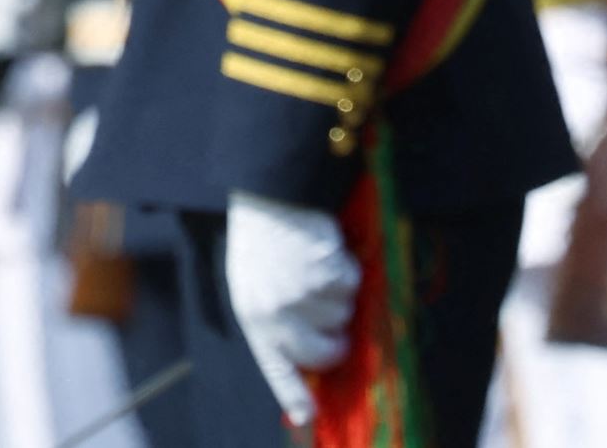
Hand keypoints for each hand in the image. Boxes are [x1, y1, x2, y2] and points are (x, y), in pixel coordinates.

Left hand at [226, 190, 357, 429]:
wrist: (268, 192)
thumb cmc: (262, 239)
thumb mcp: (254, 283)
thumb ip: (275, 318)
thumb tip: (306, 355)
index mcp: (252, 316)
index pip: (275, 368)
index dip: (293, 393)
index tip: (307, 414)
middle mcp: (275, 313)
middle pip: (325, 353)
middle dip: (338, 340)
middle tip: (336, 321)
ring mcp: (300, 296)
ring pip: (344, 315)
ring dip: (339, 294)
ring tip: (315, 266)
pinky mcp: (324, 274)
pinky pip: (353, 285)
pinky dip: (348, 268)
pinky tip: (327, 250)